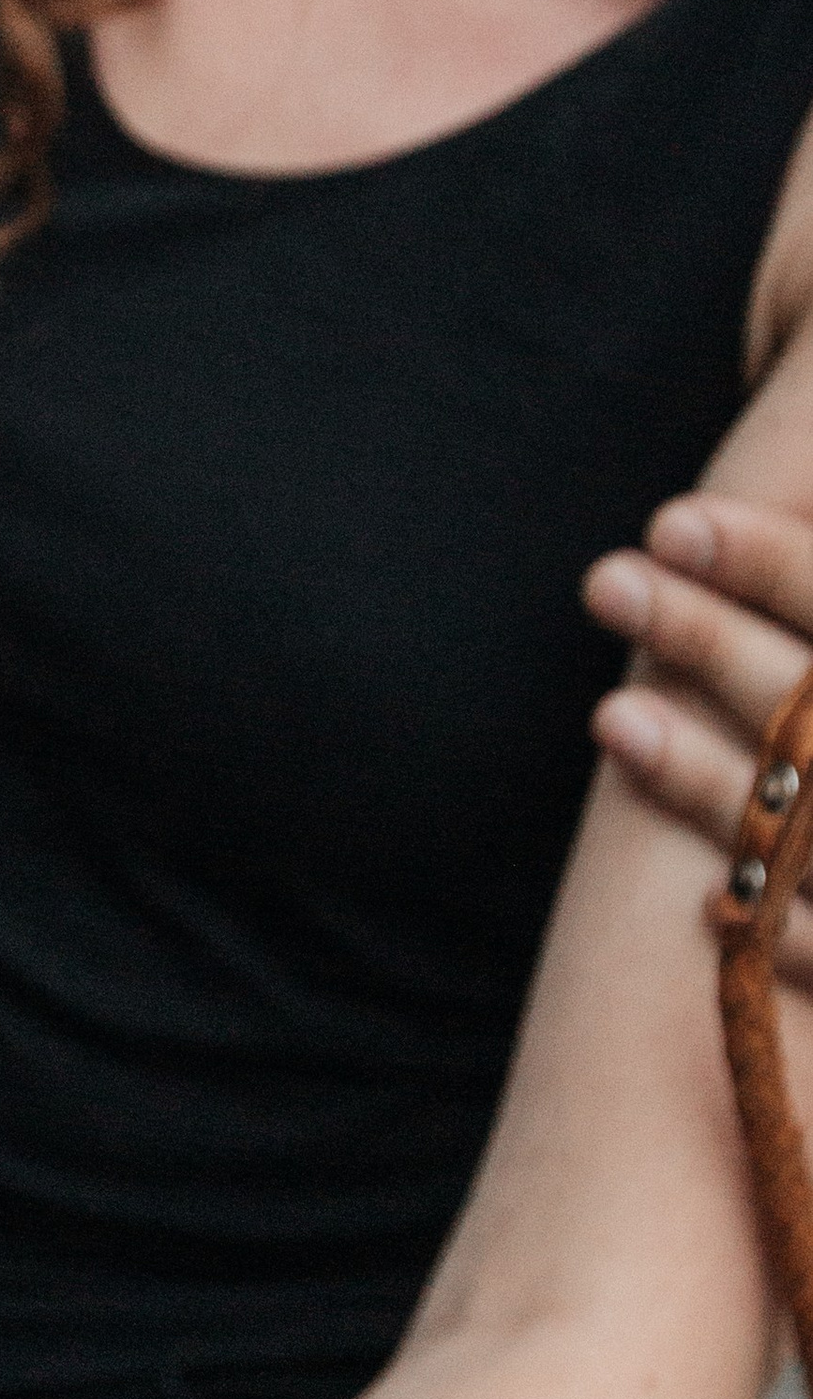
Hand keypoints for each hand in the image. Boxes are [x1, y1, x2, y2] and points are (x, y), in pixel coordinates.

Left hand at [585, 494, 812, 973]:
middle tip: (606, 582)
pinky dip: (771, 921)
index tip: (670, 522)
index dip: (772, 562)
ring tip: (610, 717)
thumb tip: (794, 476)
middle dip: (710, 643)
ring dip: (705, 779)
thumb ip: (812, 620)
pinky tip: (706, 899)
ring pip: (808, 833)